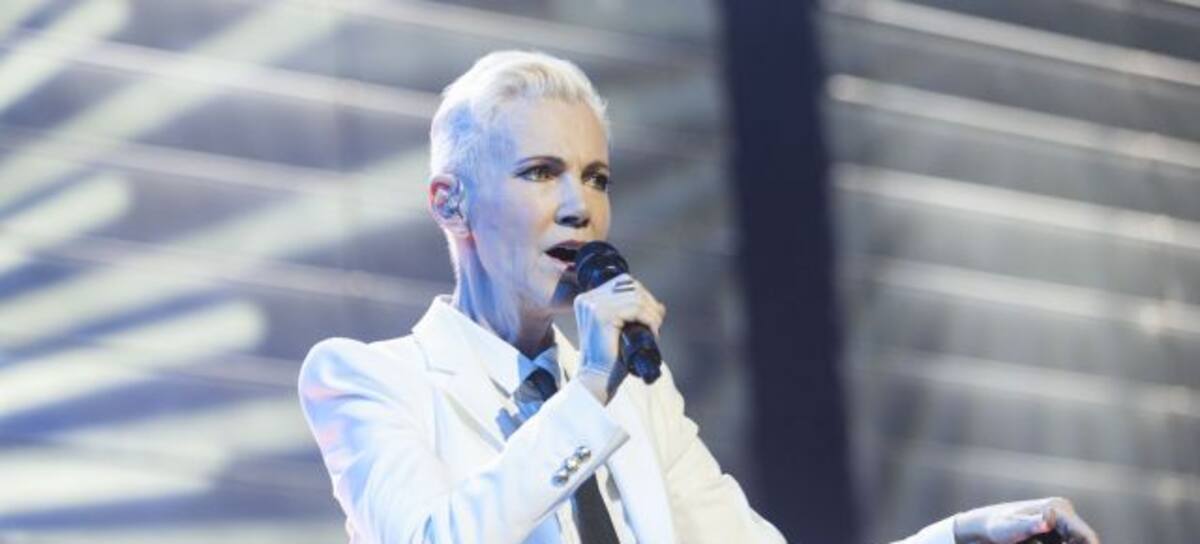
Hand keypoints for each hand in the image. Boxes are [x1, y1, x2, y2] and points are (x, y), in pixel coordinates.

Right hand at [573, 273, 664, 404]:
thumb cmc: (609, 357)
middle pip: (630, 285)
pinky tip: (653, 332)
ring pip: (636, 296)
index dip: (643, 295)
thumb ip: (632, 312)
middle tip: (657, 322)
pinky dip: (650, 319)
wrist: (596, 377)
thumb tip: (660, 305)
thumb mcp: (620, 328)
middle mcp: (587, 298)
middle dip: (649, 302)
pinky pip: (636, 308)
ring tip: (655, 328)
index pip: (622, 282)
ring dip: (652, 312)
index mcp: (587, 299)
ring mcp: (593, 305)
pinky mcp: (603, 315)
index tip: (653, 315)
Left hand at [954, 497, 1098, 543]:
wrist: (983, 526)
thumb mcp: (1011, 529)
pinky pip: (1065, 542)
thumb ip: (1031, 525)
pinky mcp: (1052, 529)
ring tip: (1034, 543)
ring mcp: (1057, 520)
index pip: (1086, 536)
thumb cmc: (995, 528)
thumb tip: (1047, 521)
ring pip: (1075, 541)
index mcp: (1057, 509)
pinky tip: (1033, 543)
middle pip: (1084, 539)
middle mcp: (1061, 511)